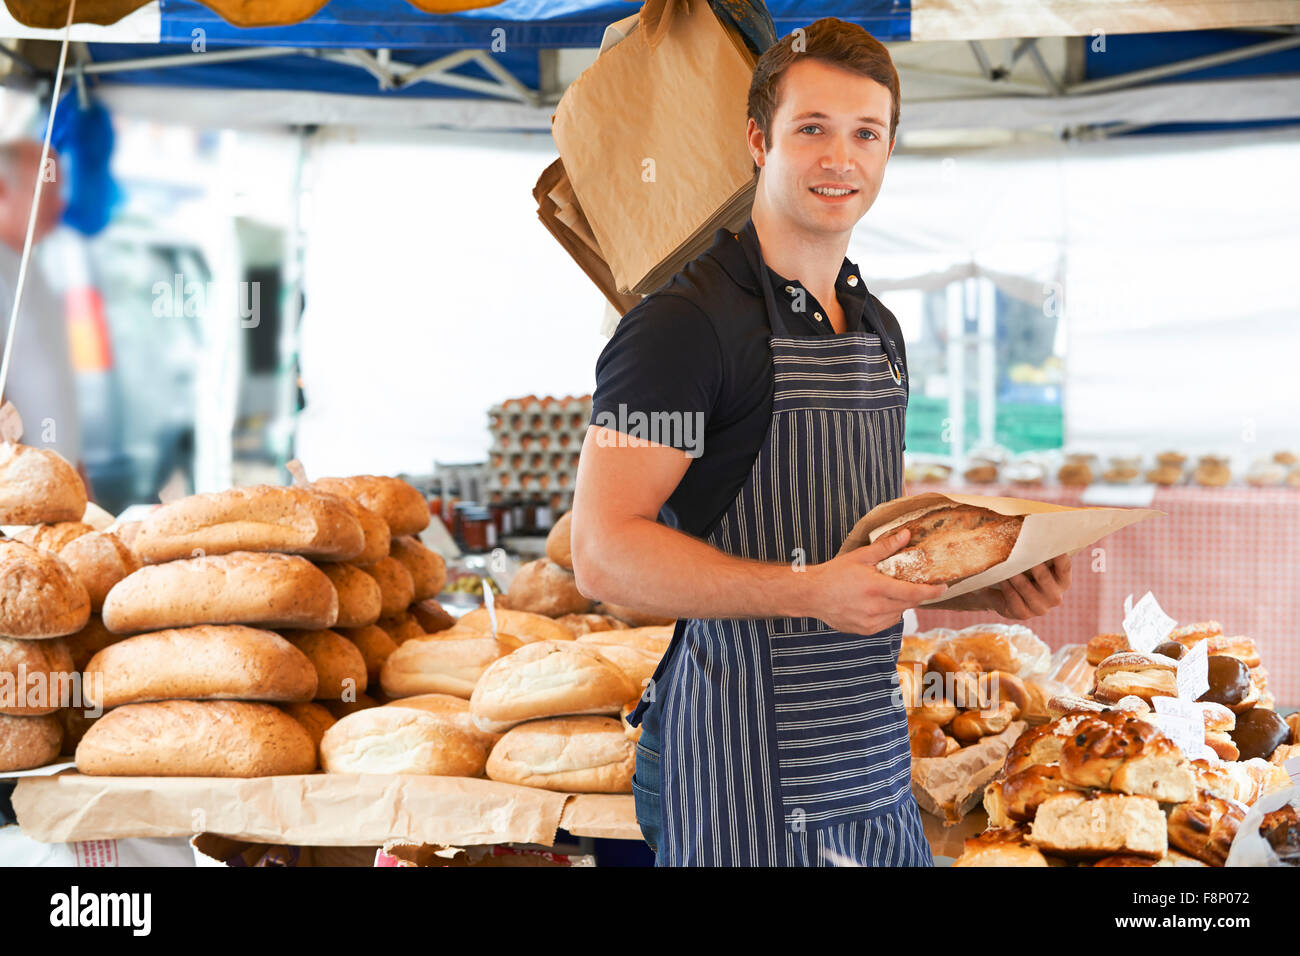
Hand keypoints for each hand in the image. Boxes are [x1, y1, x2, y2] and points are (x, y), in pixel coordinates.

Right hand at [807, 529, 947, 634]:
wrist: (812, 595)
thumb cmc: (834, 574)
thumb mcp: (860, 557)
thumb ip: (886, 547)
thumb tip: (906, 535)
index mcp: (876, 588)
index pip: (913, 592)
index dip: (932, 591)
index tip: (944, 587)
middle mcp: (876, 608)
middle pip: (909, 604)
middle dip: (918, 595)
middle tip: (922, 585)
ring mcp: (871, 622)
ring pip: (899, 614)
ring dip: (902, 603)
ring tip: (892, 591)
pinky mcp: (866, 630)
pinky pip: (887, 622)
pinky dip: (889, 612)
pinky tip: (879, 602)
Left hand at [972, 553, 1072, 619]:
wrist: (1003, 595)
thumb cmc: (1024, 573)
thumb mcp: (1034, 563)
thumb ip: (1039, 552)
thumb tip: (1039, 530)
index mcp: (1063, 581)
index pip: (1064, 567)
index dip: (1059, 556)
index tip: (1051, 543)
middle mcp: (1055, 597)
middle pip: (1045, 578)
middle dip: (1035, 566)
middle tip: (1025, 554)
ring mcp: (1040, 608)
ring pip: (1027, 590)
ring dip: (1017, 577)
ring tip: (1008, 566)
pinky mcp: (1023, 614)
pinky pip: (1014, 600)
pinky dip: (1008, 588)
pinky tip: (1002, 579)